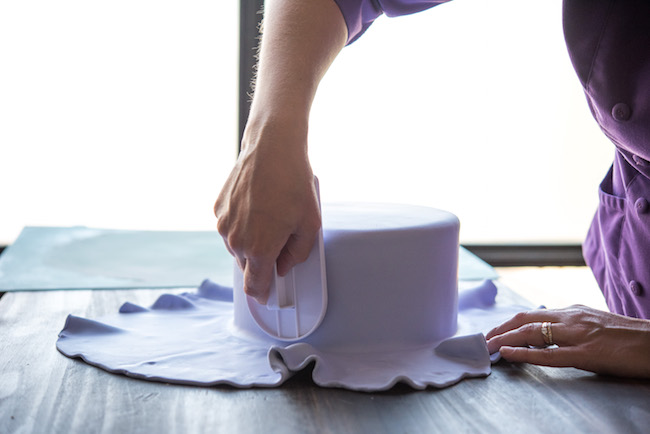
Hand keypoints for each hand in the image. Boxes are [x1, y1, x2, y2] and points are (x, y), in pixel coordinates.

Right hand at [214, 120, 320, 303]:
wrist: (271, 148)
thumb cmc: (293, 183)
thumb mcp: (310, 224)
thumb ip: (298, 255)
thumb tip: (285, 266)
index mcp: (260, 249)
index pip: (254, 287)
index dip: (263, 294)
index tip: (267, 295)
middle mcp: (236, 240)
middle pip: (247, 266)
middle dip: (263, 259)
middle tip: (281, 237)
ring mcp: (224, 224)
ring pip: (237, 246)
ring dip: (251, 240)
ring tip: (270, 215)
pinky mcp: (218, 208)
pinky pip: (230, 226)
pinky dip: (242, 223)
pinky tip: (258, 204)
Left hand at [486, 305, 649, 377]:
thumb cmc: (631, 338)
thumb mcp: (597, 324)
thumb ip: (573, 326)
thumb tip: (552, 333)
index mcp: (574, 311)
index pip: (534, 314)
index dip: (510, 323)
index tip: (495, 331)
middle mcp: (572, 318)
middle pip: (526, 319)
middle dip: (501, 328)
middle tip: (485, 339)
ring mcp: (578, 334)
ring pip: (531, 332)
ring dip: (505, 338)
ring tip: (488, 346)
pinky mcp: (586, 353)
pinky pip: (548, 354)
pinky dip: (523, 353)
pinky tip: (508, 353)